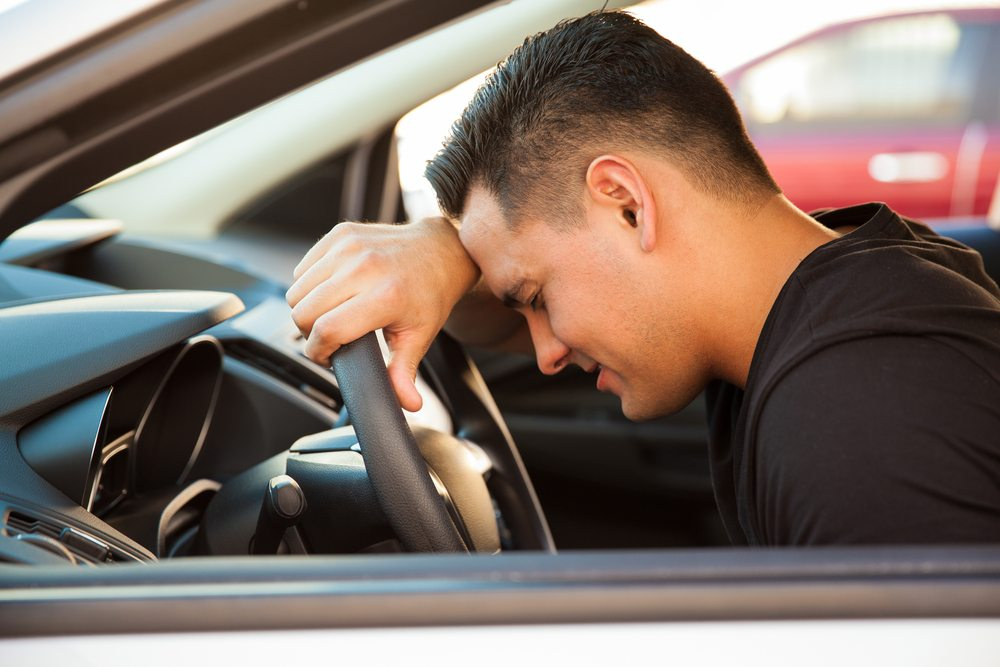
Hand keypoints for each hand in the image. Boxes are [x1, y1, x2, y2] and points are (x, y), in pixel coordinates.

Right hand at [286, 217, 478, 410]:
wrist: (440, 250)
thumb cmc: (430, 294)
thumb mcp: (420, 337)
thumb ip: (404, 373)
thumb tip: (406, 404)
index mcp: (385, 295)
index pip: (327, 330)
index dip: (318, 351)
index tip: (327, 357)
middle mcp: (364, 267)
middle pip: (304, 311)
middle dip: (310, 333)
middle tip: (331, 338)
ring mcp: (349, 246)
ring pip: (297, 290)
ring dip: (307, 309)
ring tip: (331, 315)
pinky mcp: (340, 233)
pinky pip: (303, 269)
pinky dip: (310, 285)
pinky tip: (333, 292)